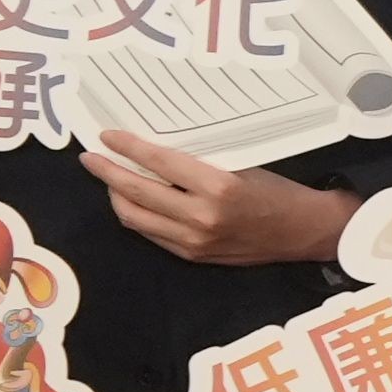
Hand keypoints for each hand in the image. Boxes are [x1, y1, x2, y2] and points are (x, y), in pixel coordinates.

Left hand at [89, 129, 351, 267]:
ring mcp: (193, 241)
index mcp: (218, 187)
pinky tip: (133, 200)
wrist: (301, 232)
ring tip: (109, 179)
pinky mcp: (191, 256)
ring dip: (116, 196)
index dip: (128, 147)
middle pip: (136, 193)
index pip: (159, 163)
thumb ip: (199, 163)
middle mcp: (201, 217)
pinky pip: (151, 233)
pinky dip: (137, 214)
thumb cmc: (277, 190)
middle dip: (107, 173)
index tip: (107, 135)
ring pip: (135, 218)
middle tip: (90, 158)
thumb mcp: (242, 165)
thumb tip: (155, 148)